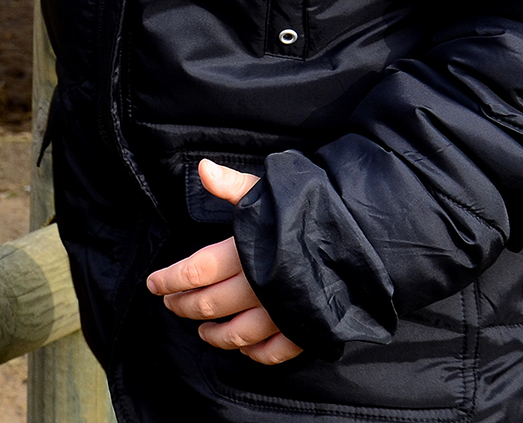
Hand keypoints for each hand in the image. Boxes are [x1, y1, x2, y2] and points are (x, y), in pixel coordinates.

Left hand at [145, 160, 304, 364]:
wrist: (369, 236)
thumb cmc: (313, 210)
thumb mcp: (270, 190)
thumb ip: (234, 185)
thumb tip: (203, 168)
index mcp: (246, 250)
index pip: (196, 270)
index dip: (170, 279)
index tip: (153, 285)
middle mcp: (261, 285)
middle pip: (211, 303)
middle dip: (185, 305)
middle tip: (170, 304)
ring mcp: (283, 310)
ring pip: (239, 333)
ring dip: (215, 335)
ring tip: (201, 331)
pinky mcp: (307, 327)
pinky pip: (277, 350)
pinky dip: (257, 353)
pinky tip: (244, 349)